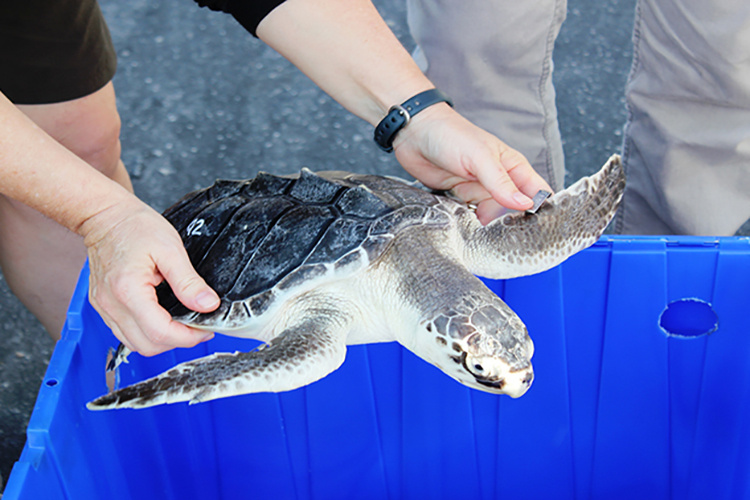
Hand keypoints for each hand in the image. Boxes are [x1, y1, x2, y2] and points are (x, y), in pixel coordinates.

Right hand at [80, 198, 219, 355]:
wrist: (105, 216)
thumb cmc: (135, 227)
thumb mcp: (171, 249)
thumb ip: (189, 281)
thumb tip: (208, 305)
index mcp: (128, 290)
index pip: (160, 333)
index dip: (188, 337)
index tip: (205, 330)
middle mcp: (111, 304)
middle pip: (146, 345)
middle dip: (177, 341)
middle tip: (197, 328)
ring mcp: (104, 307)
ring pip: (134, 344)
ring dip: (161, 340)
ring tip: (182, 324)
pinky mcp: (103, 307)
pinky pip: (125, 333)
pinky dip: (146, 333)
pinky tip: (162, 318)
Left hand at [392, 103, 552, 224]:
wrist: (414, 133)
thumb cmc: (451, 134)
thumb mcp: (480, 157)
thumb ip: (501, 183)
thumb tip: (525, 204)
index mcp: (513, 167)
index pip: (537, 192)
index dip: (542, 210)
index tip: (539, 230)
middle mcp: (498, 182)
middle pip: (514, 212)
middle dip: (510, 225)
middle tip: (504, 238)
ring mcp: (478, 192)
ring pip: (491, 218)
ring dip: (487, 227)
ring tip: (482, 235)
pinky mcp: (459, 200)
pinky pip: (469, 218)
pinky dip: (468, 225)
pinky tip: (465, 229)